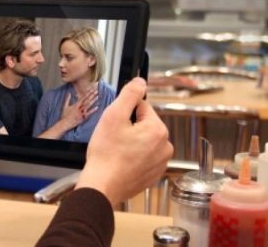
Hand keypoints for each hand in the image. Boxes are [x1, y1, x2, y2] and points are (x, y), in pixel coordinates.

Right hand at [59, 86, 98, 128]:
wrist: (65, 123)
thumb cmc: (65, 115)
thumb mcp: (65, 106)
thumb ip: (68, 99)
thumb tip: (69, 93)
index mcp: (76, 104)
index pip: (83, 97)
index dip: (87, 93)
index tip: (91, 89)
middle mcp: (79, 108)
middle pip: (87, 100)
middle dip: (92, 95)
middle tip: (97, 90)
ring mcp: (82, 112)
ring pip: (88, 105)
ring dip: (93, 100)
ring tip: (98, 96)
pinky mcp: (83, 117)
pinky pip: (89, 113)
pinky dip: (93, 110)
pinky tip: (97, 107)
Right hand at [75, 77, 172, 206]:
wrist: (102, 186)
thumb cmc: (106, 154)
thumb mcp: (114, 115)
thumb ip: (130, 94)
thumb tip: (140, 81)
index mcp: (158, 129)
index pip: (142, 107)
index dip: (125, 112)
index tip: (116, 124)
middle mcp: (165, 146)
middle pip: (145, 124)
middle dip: (129, 127)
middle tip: (113, 138)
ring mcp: (160, 163)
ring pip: (144, 141)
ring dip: (131, 142)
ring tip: (116, 151)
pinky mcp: (153, 175)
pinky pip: (144, 157)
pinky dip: (133, 157)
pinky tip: (120, 162)